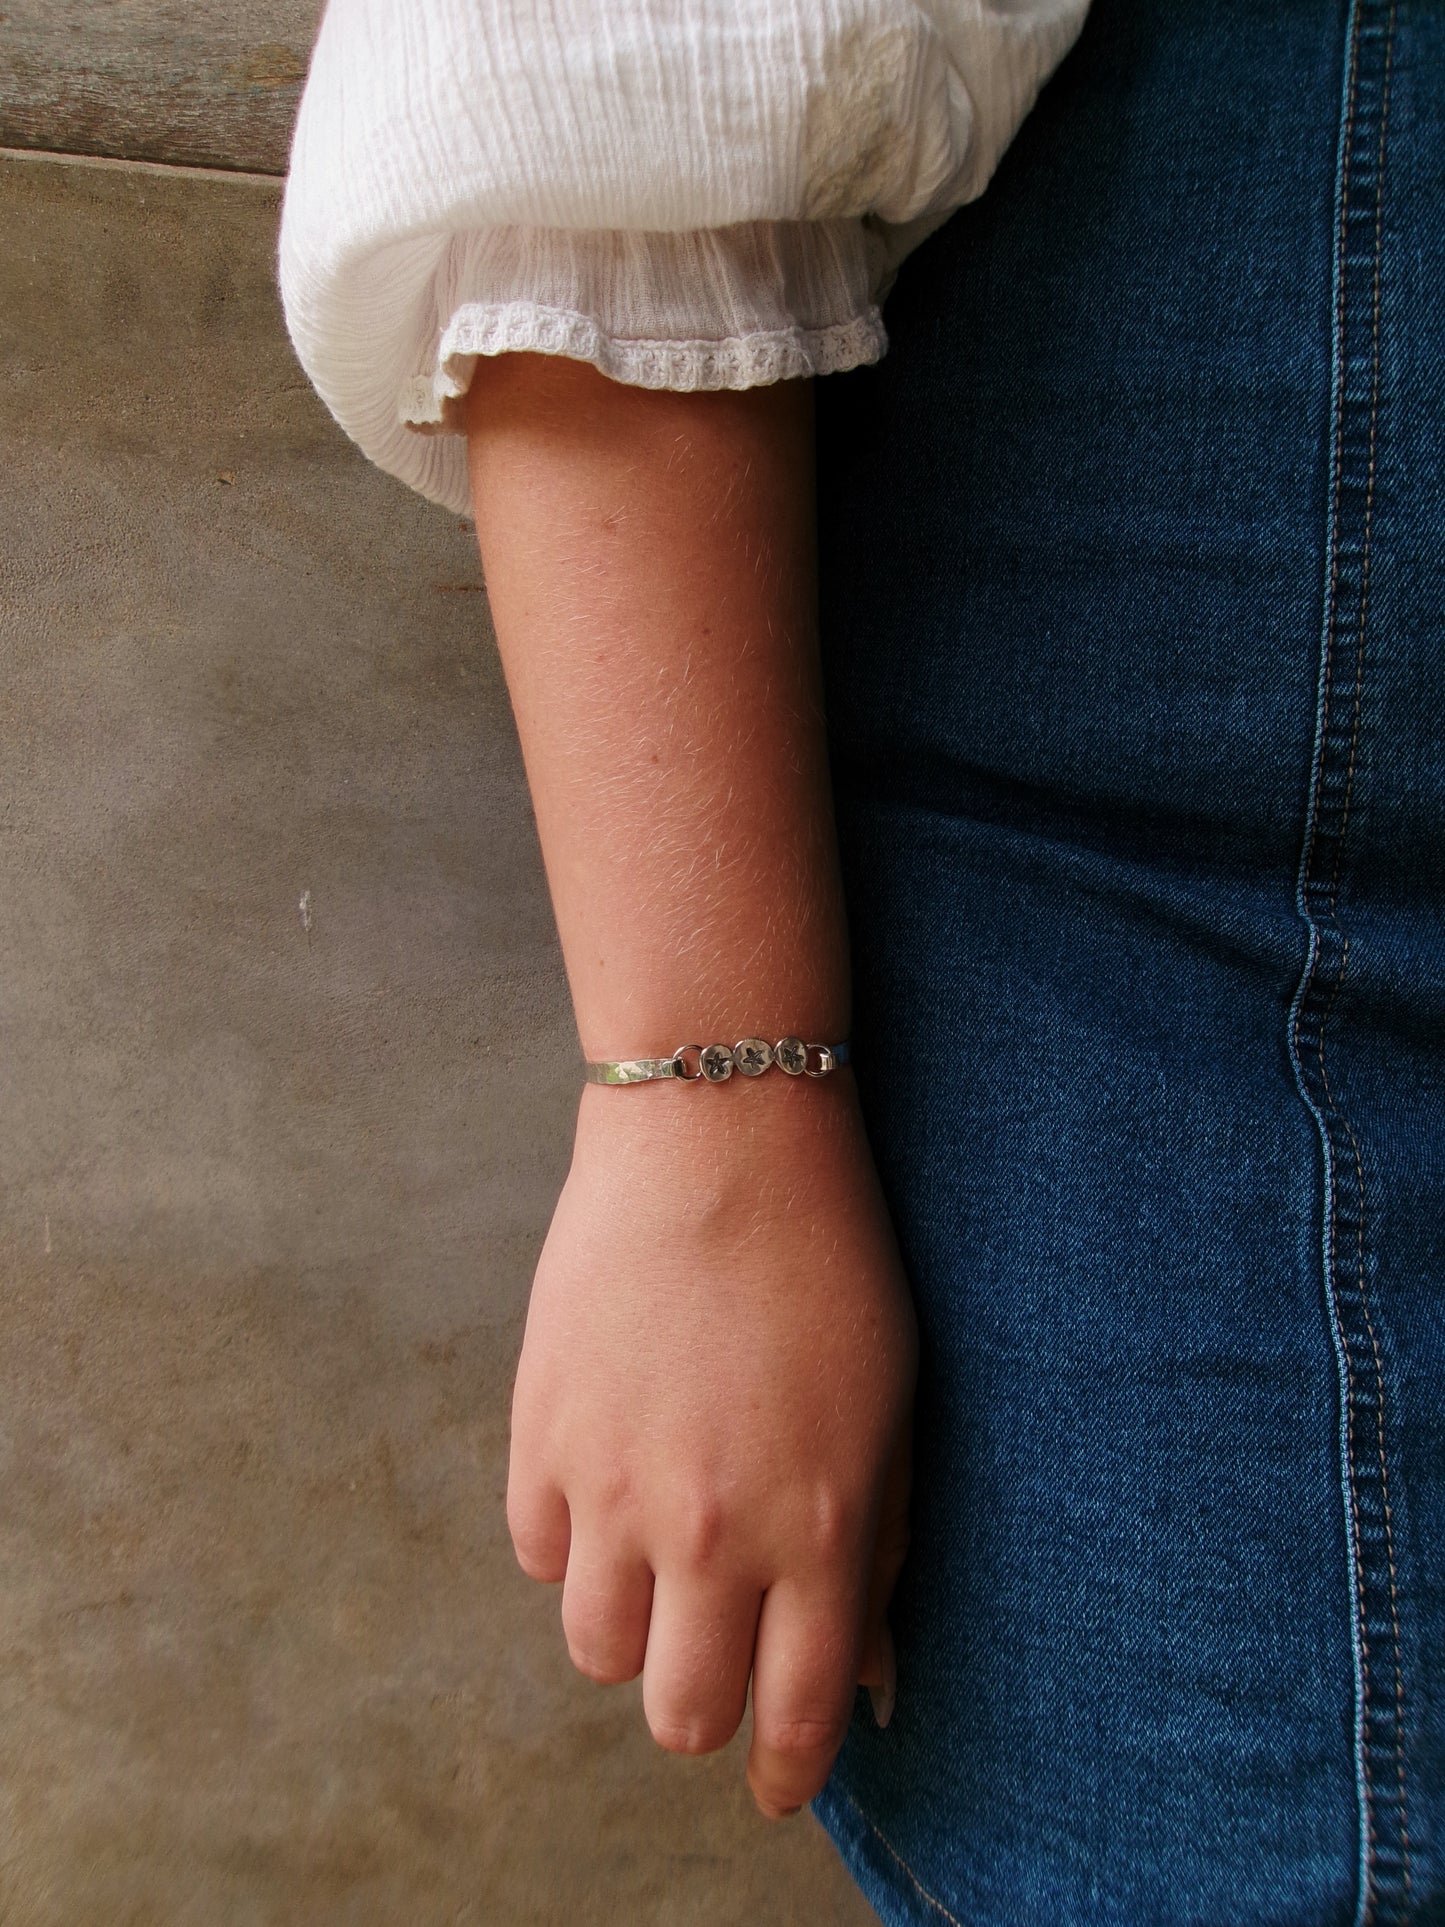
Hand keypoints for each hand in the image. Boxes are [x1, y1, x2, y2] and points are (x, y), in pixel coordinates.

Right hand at [507, 1069, 916, 1817]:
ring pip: (598, 1652)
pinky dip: (575, 1548)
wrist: (719, 1141)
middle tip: (719, 1662)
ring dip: (634, 1632)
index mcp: (819, 1528)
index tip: (781, 1785)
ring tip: (660, 1565)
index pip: (796, 1716)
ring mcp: (614, 1488)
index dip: (788, 1774)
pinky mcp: (540, 1437)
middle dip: (704, 1713)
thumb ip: (881, 1551)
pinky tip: (610, 1486)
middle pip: (680, 1715)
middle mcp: (710, 1531)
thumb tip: (866, 1676)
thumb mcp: (890, 1413)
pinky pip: (540, 1558)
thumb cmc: (830, 1266)